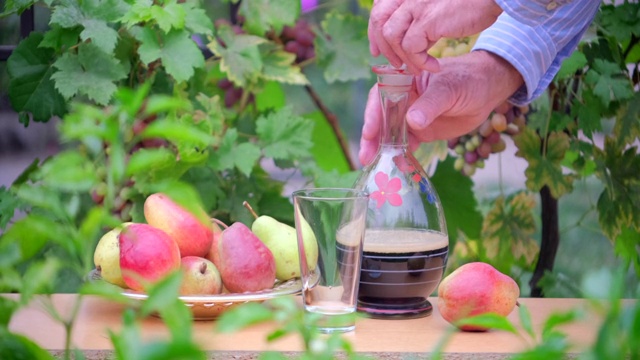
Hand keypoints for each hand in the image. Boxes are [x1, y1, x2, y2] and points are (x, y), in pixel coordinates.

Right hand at [359, 51, 523, 165]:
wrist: (488, 90)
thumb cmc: (467, 79)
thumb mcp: (449, 88)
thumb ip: (430, 105)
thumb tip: (412, 121)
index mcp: (404, 82)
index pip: (381, 97)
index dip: (373, 114)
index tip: (370, 132)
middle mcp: (402, 100)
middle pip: (381, 119)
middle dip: (372, 138)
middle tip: (366, 157)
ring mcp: (411, 117)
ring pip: (391, 135)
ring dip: (384, 150)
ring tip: (378, 166)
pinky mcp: (421, 132)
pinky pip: (407, 145)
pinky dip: (402, 156)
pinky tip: (401, 167)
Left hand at [368, 0, 501, 73]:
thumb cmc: (469, 1)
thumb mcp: (437, 7)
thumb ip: (421, 19)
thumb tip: (412, 41)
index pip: (379, 9)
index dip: (374, 31)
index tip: (377, 50)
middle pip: (379, 20)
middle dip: (382, 46)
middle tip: (394, 64)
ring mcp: (415, 4)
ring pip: (391, 36)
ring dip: (402, 57)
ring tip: (417, 68)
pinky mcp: (427, 18)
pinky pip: (411, 47)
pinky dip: (420, 62)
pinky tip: (434, 66)